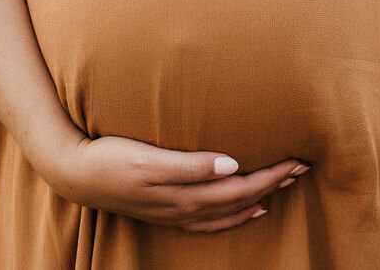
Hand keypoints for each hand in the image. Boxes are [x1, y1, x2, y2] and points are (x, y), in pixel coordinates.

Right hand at [47, 135, 310, 232]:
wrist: (76, 174)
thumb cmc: (111, 158)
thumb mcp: (149, 158)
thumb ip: (191, 164)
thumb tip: (233, 165)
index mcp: (187, 193)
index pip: (242, 186)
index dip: (272, 174)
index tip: (298, 159)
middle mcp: (187, 207)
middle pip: (243, 199)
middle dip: (275, 183)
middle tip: (303, 166)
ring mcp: (178, 213)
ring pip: (231, 211)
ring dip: (262, 197)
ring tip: (286, 184)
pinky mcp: (168, 211)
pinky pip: (213, 220)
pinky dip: (237, 216)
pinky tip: (249, 210)